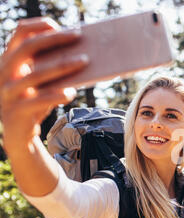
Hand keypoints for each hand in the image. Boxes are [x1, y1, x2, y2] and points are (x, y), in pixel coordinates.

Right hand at [0, 17, 87, 154]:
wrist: (18, 135)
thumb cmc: (33, 102)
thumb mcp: (39, 83)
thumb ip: (50, 68)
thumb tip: (82, 53)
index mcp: (8, 60)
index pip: (19, 33)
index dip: (38, 25)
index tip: (58, 25)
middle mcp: (4, 72)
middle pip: (28, 48)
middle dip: (54, 39)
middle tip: (79, 36)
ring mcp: (8, 92)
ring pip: (36, 74)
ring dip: (63, 65)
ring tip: (85, 60)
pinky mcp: (17, 111)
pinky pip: (39, 100)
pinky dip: (57, 95)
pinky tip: (71, 93)